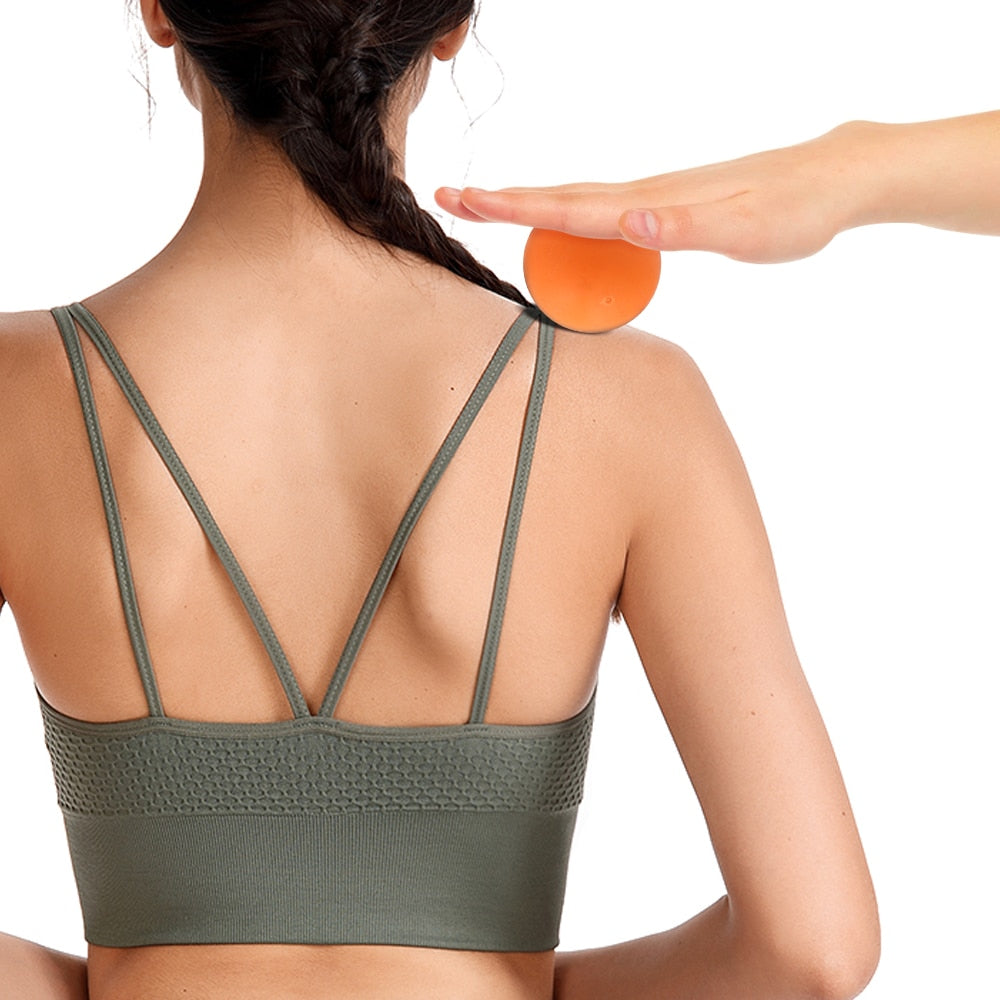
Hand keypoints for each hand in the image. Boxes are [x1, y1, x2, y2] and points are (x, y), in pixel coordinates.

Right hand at [436, 124, 864, 263]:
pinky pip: (601, 214)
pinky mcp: (665, 205)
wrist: (830, 179)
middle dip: (500, 200)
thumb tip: (628, 218)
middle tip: (448, 197)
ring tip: (483, 206)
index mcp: (651, 203)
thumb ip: (685, 226)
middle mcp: (644, 196)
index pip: (569, 207)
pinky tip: (558, 224)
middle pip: (559, 199)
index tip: (463, 201)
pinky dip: (563, 215)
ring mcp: (653, 198)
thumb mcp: (746, 227)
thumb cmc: (793, 209)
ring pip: (575, 203)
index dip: (513, 207)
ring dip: (526, 205)